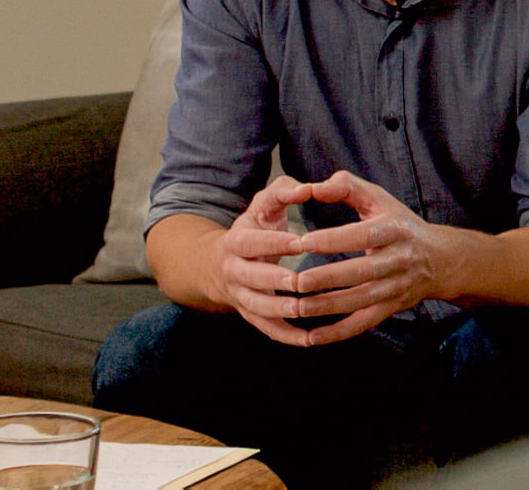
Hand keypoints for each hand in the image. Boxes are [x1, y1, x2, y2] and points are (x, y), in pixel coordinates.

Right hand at [215, 176, 310, 344]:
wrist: (218, 263)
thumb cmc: (255, 227)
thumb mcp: (263, 205)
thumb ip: (284, 191)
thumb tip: (307, 187)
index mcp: (236, 241)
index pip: (251, 243)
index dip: (273, 242)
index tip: (300, 242)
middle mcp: (234, 270)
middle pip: (250, 278)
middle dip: (274, 280)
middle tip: (300, 281)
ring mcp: (240, 295)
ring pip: (256, 307)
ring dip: (278, 311)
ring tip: (303, 310)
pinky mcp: (250, 314)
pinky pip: (265, 329)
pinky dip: (285, 336)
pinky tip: (309, 339)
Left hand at [286, 171, 451, 345]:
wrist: (440, 260)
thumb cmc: (399, 225)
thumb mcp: (380, 199)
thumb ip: (348, 187)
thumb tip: (316, 187)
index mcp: (395, 230)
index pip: (363, 235)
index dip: (333, 239)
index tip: (302, 241)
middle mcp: (399, 260)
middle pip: (363, 271)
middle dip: (329, 277)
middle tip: (296, 280)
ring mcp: (396, 287)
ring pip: (361, 300)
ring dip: (328, 307)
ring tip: (297, 307)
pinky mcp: (391, 308)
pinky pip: (363, 323)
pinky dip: (338, 333)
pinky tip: (312, 337)